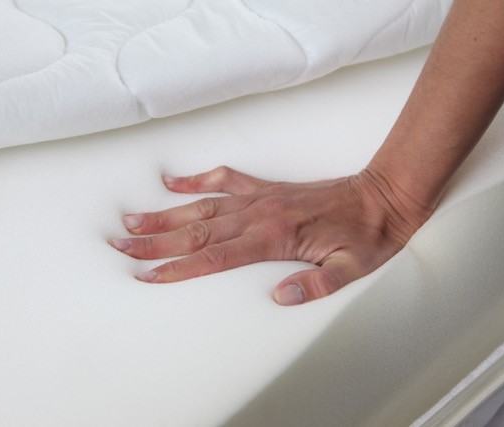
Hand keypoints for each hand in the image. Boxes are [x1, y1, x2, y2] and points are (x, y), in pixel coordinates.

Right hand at [109, 166, 431, 305]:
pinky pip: (225, 180)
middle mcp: (260, 215)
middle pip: (197, 230)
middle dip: (156, 241)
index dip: (179, 268)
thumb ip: (315, 285)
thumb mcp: (351, 269)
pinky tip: (173, 181)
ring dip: (166, 213)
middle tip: (121, 244)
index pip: (215, 256)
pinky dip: (197, 180)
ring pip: (203, 205)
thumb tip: (277, 298)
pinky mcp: (266, 188)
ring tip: (133, 219)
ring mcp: (260, 198)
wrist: (383, 197)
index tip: (148, 274)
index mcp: (275, 238)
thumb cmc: (367, 236)